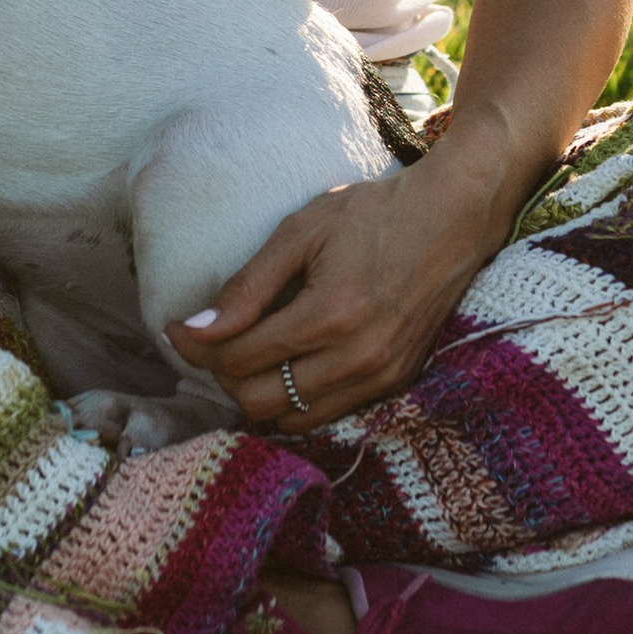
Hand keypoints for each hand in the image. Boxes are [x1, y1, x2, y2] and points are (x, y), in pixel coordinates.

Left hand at [168, 151, 507, 435]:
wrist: (456, 216)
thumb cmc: (376, 212)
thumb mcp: (302, 231)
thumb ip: (248, 285)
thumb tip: (198, 330)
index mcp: (330, 315)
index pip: (239, 358)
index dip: (196, 347)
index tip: (176, 329)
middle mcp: (358, 358)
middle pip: (260, 402)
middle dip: (224, 375)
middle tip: (215, 341)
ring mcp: (382, 377)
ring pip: (293, 421)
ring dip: (260, 396)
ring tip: (250, 356)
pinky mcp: (397, 383)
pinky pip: (329, 416)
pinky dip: (298, 401)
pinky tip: (289, 366)